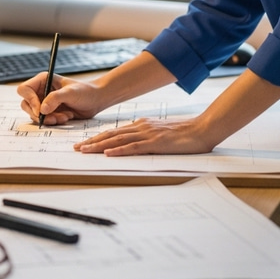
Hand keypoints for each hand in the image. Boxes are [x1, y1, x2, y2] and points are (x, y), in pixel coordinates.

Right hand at [16, 72, 102, 124]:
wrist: (95, 100)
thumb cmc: (85, 91)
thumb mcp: (71, 93)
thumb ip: (55, 98)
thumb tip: (42, 109)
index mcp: (43, 80)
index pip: (25, 89)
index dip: (30, 100)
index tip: (41, 110)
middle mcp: (41, 90)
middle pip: (26, 104)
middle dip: (39, 114)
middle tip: (53, 118)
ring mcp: (44, 102)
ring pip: (35, 115)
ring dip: (48, 119)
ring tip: (65, 116)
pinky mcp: (49, 112)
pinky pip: (44, 120)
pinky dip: (54, 122)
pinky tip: (66, 117)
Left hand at [74, 117, 213, 155]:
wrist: (202, 128)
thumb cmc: (186, 133)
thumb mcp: (163, 133)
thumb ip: (149, 137)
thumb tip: (137, 144)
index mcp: (143, 125)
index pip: (116, 132)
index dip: (99, 138)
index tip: (85, 143)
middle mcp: (142, 127)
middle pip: (111, 134)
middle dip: (92, 141)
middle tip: (77, 148)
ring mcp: (148, 134)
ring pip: (118, 139)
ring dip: (99, 146)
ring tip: (85, 151)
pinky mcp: (156, 142)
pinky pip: (134, 147)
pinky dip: (119, 150)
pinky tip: (108, 153)